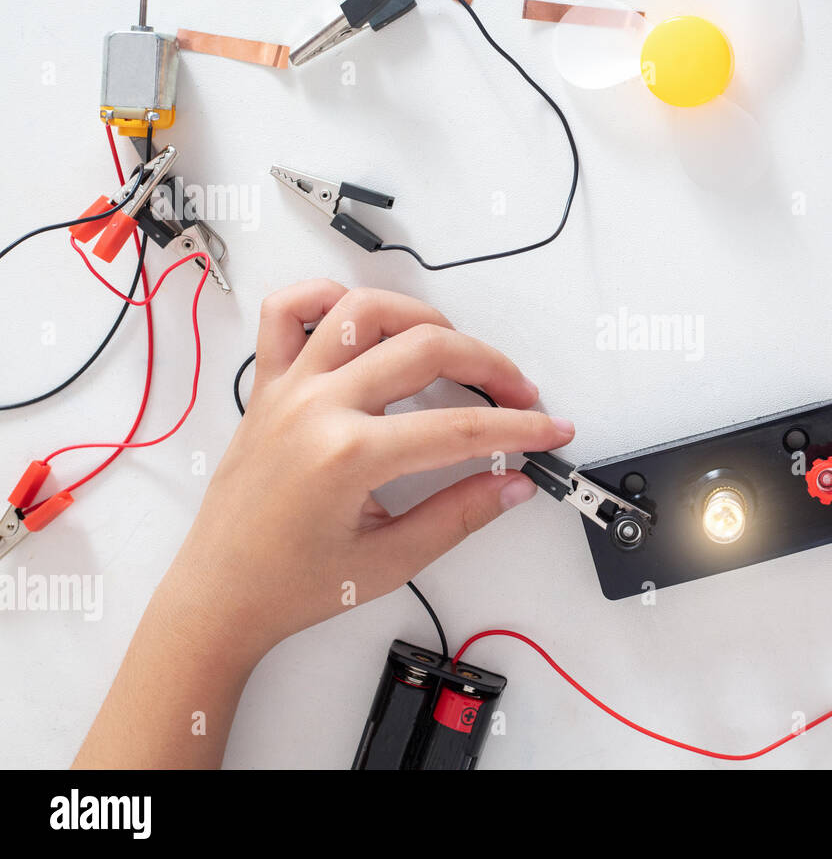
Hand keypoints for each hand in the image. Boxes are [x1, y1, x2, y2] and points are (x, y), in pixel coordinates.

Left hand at [76, 280, 573, 766]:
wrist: (217, 597)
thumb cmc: (290, 587)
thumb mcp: (390, 561)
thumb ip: (460, 514)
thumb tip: (514, 484)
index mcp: (346, 456)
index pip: (459, 428)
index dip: (518, 428)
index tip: (551, 431)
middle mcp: (316, 407)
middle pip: (425, 349)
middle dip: (490, 367)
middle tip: (520, 396)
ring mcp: (288, 388)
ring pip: (363, 310)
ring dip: (423, 318)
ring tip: (456, 351)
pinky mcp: (267, 386)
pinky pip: (287, 313)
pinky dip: (327, 299)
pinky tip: (365, 325)